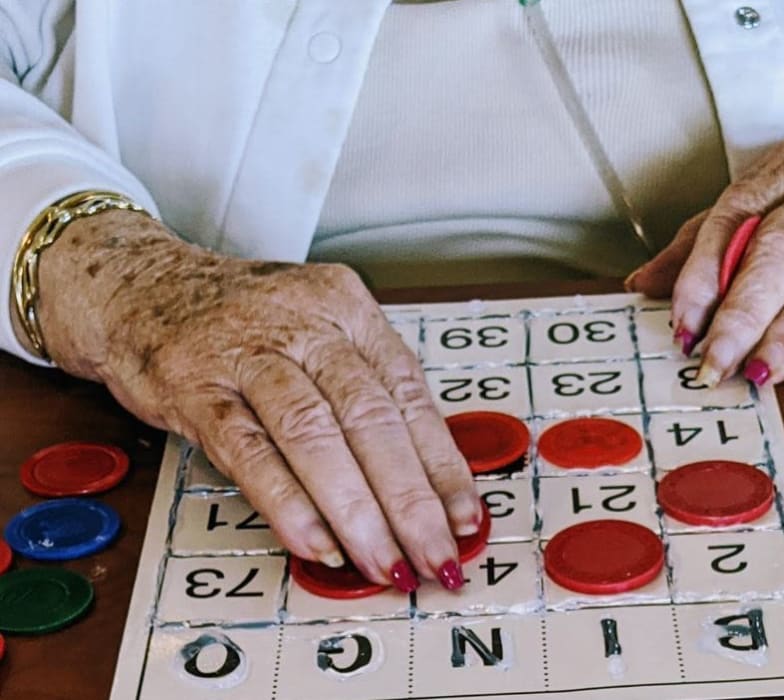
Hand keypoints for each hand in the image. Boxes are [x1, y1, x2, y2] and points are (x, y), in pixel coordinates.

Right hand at [36, 210, 480, 590]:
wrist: (142, 287)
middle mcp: (306, 324)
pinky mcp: (195, 385)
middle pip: (372, 418)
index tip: (466, 520)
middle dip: (411, 500)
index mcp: (348, 310)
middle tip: (434, 557)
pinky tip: (316, 544)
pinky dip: (287, 502)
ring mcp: (248, 352)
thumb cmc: (246, 324)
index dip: (442, 464)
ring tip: (384, 563)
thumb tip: (425, 484)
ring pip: (315, 434)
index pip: (410, 394)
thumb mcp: (318, 335)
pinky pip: (247, 450)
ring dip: (357, 511)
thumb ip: (365, 394)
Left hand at [626, 128, 783, 384]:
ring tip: (757, 373)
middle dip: (741, 314)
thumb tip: (642, 284)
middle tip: (714, 362)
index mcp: (779, 174)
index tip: (682, 325)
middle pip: (778, 253)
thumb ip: (702, 243)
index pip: (731, 220)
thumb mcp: (761, 197)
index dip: (702, 276)